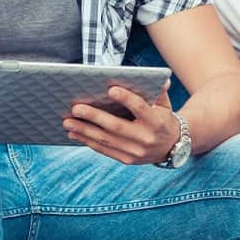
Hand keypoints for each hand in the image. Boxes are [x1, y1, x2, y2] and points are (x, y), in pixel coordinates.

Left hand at [63, 82, 178, 164]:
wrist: (172, 148)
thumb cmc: (163, 119)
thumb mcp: (165, 105)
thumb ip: (160, 91)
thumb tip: (161, 79)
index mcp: (156, 122)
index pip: (141, 108)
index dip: (127, 99)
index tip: (110, 89)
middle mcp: (146, 139)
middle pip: (116, 127)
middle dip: (94, 117)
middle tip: (75, 108)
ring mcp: (136, 152)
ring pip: (106, 140)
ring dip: (84, 131)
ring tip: (67, 123)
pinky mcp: (127, 160)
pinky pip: (105, 150)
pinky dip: (88, 142)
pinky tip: (74, 134)